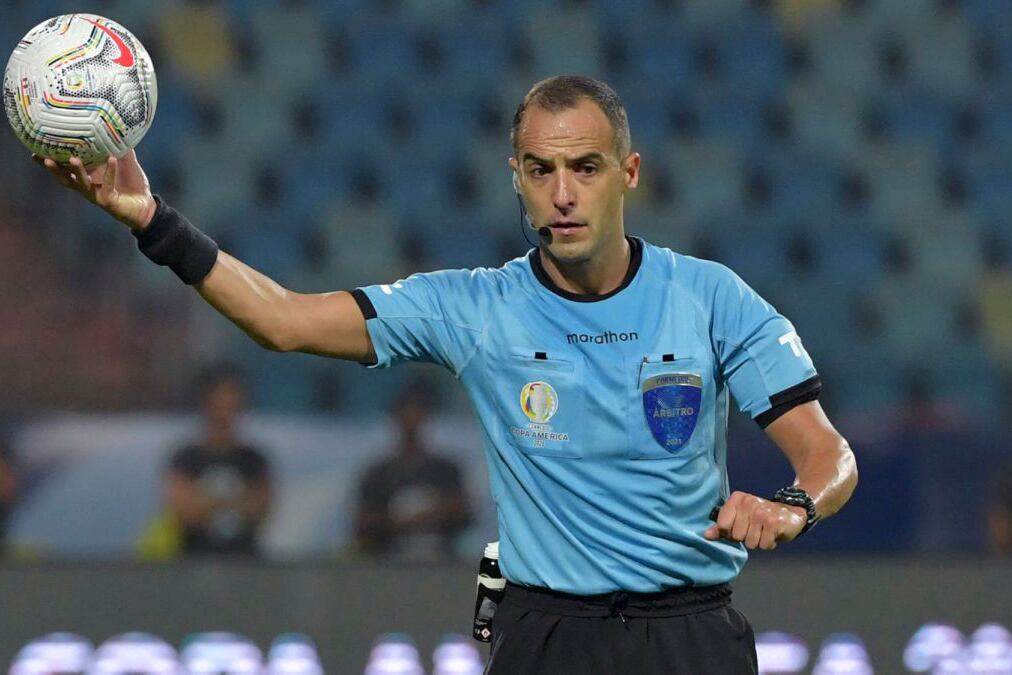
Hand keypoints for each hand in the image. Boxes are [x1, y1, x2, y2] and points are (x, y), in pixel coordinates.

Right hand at [33, 150, 155, 230]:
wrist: (146, 206)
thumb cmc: (132, 184)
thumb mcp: (125, 163)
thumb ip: (120, 147)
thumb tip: (117, 126)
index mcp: (87, 176)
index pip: (64, 168)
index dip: (49, 161)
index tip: (34, 149)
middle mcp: (87, 186)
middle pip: (65, 178)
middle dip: (54, 169)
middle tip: (44, 157)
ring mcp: (96, 194)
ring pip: (81, 183)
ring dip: (77, 172)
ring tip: (73, 159)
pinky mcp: (108, 201)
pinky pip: (107, 185)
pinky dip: (110, 172)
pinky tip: (112, 159)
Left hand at [703, 490, 805, 549]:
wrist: (791, 512)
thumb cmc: (760, 518)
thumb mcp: (739, 518)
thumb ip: (721, 527)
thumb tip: (706, 535)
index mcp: (737, 499)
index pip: (722, 526)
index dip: (730, 532)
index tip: (741, 526)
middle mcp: (748, 502)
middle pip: (736, 536)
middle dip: (746, 538)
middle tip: (756, 529)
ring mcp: (761, 512)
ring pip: (750, 543)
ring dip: (759, 541)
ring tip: (764, 531)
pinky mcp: (773, 522)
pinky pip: (764, 545)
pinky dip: (769, 544)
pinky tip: (773, 534)